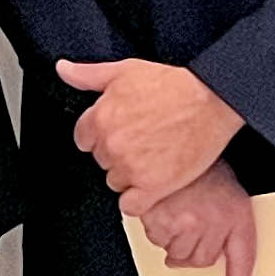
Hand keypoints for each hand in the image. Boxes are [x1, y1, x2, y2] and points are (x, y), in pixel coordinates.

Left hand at [56, 57, 245, 212]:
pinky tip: (151, 185)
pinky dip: (139, 200)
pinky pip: (131, 206)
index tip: (119, 132)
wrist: (211, 101)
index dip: (101, 136)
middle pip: (101, 161)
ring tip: (153, 158)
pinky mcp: (153, 187)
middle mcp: (112, 145)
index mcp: (100, 119)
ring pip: (115, 182)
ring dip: (129, 176)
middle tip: (142, 142)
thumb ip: (88, 75)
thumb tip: (63, 69)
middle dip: (117, 154)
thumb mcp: (125, 70)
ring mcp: (131, 168)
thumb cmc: (173, 85)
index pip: (83, 140)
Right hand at [135, 163, 260, 275]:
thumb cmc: (204, 168)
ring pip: (175, 252)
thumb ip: (232, 239)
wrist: (183, 138)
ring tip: (176, 211)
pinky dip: (156, 226)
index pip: (241, 258)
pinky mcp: (161, 219)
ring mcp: (186, 223)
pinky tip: (163, 208)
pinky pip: (156, 239)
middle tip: (190, 225)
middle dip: (192, 248)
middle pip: (199, 259)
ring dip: (172, 237)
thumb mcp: (232, 199)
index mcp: (235, 216)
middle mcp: (213, 223)